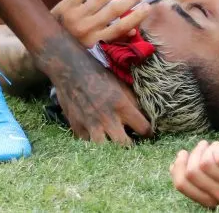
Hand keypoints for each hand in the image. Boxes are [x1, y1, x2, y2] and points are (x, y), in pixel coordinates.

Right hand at [37, 33, 152, 144]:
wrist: (70, 70)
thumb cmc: (98, 75)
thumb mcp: (120, 84)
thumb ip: (132, 101)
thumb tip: (143, 115)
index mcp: (122, 105)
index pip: (143, 128)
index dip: (148, 132)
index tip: (148, 133)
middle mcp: (107, 118)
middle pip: (124, 145)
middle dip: (130, 146)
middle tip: (131, 143)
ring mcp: (91, 125)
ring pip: (104, 149)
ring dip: (110, 148)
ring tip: (113, 145)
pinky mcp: (77, 128)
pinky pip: (88, 144)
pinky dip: (93, 142)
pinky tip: (96, 137)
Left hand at [51, 0, 150, 46]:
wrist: (44, 41)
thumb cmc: (72, 46)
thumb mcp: (91, 48)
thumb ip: (111, 39)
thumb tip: (132, 31)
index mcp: (94, 42)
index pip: (120, 28)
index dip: (136, 17)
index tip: (147, 7)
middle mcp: (86, 29)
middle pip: (114, 10)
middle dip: (129, 0)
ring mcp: (75, 15)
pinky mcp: (65, 5)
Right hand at [170, 140, 218, 207]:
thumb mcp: (209, 175)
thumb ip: (192, 175)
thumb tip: (173, 166)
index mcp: (208, 201)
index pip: (182, 185)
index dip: (178, 167)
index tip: (182, 154)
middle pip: (192, 172)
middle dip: (193, 154)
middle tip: (202, 146)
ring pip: (204, 162)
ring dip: (206, 148)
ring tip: (213, 146)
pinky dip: (216, 147)